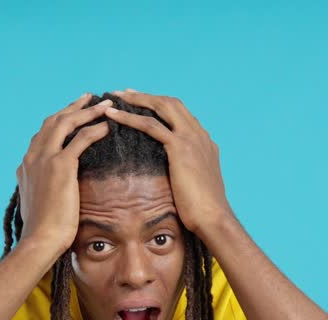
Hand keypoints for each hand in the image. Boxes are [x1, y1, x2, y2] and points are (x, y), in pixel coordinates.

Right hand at [15, 93, 112, 255]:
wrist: (39, 240)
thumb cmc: (43, 231)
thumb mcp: (40, 204)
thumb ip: (44, 190)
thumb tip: (54, 192)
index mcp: (26, 165)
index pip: (43, 134)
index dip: (60, 121)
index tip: (73, 114)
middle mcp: (32, 157)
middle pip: (53, 121)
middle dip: (72, 107)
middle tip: (90, 97)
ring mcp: (44, 159)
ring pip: (66, 123)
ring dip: (86, 111)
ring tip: (104, 105)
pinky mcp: (60, 165)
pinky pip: (81, 139)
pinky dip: (94, 128)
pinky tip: (107, 126)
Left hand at [103, 89, 235, 235]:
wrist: (214, 218)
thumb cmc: (204, 211)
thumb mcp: (196, 185)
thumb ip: (187, 174)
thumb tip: (174, 179)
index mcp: (204, 142)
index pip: (180, 115)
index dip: (160, 107)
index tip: (142, 104)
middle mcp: (199, 135)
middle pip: (171, 103)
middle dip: (147, 96)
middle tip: (125, 93)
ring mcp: (191, 138)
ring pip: (161, 107)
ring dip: (137, 100)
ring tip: (115, 97)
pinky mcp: (180, 147)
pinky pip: (150, 125)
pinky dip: (130, 118)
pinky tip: (113, 117)